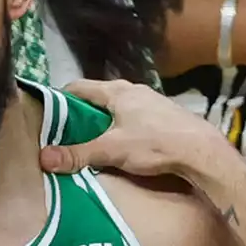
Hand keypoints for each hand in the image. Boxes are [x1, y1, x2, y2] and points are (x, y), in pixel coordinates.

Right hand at [39, 79, 226, 177]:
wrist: (201, 152)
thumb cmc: (154, 144)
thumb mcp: (111, 150)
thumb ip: (77, 154)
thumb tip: (43, 158)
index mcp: (117, 91)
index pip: (79, 87)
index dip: (60, 99)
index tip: (47, 115)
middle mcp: (134, 90)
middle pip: (99, 98)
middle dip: (81, 113)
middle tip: (65, 133)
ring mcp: (151, 102)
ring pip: (118, 108)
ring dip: (103, 121)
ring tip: (91, 140)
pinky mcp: (164, 116)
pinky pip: (134, 117)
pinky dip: (122, 127)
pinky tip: (122, 143)